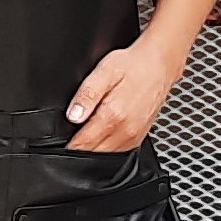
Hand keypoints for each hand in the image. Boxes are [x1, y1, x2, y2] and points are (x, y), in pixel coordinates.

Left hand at [64, 32, 187, 149]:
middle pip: (93, 154)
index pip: (83, 144)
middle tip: (71, 134)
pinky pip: (118, 152)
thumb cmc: (133, 65)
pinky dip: (106, 148)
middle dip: (79, 148)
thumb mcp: (104, 72)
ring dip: (93, 149)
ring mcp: (134, 136)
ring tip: (87, 132)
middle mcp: (125, 131)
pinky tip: (102, 133)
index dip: (68, 145)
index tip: (60, 140)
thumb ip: (87, 95)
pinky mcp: (139, 137)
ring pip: (105, 156)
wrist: (160, 64)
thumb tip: (73, 116)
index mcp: (113, 116)